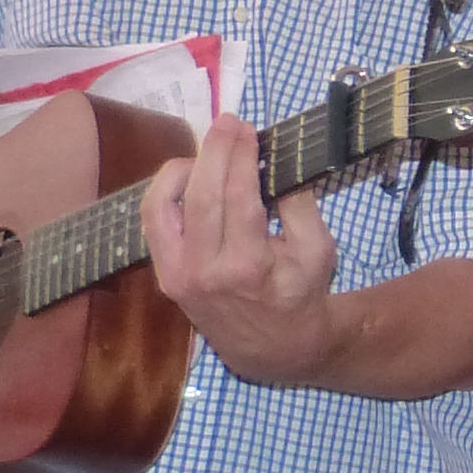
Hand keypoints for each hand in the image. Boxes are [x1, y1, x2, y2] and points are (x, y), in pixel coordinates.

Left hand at [141, 115, 342, 385]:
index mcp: (249, 266)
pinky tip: (189, 177)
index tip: (246, 128)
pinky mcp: (166, 277)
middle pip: (200, 195)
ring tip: (207, 152)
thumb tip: (271, 162)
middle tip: (228, 123)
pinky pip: (153, 222)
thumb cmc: (301, 294)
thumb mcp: (319, 251)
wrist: (274, 348)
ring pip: (163, 205)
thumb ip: (299, 205)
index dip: (239, 156)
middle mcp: (206, 271)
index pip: (238, 197)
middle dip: (214, 151)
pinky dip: (165, 191)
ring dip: (182, 168)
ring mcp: (178, 276)